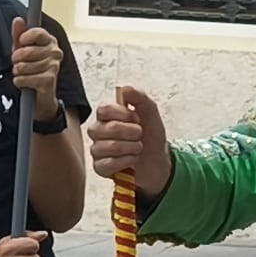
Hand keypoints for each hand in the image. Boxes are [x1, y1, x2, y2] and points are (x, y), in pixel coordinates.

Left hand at [10, 18, 67, 113]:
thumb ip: (19, 34)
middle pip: (27, 51)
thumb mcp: (22, 49)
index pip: (37, 32)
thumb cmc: (32, 69)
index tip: (20, 43)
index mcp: (49, 41)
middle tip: (18, 63)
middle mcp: (55, 52)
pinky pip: (25, 78)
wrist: (40, 95)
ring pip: (23, 66)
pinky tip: (25, 82)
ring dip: (18, 72)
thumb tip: (18, 20)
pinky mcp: (49, 80)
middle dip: (16, 59)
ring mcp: (53, 66)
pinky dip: (20, 82)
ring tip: (23, 74)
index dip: (24, 38)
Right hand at [90, 84, 174, 203]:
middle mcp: (99, 131)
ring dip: (132, 148)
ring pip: (110, 147)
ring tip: (138, 148)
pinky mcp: (100, 167)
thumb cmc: (150, 136)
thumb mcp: (150, 112)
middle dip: (132, 133)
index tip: (137, 119)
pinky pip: (107, 164)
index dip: (124, 115)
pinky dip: (126, 161)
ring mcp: (98, 149)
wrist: (158, 160)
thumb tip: (125, 89)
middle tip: (140, 135)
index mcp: (107, 115)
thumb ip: (139, 97)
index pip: (104, 109)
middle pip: (108, 128)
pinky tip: (132, 159)